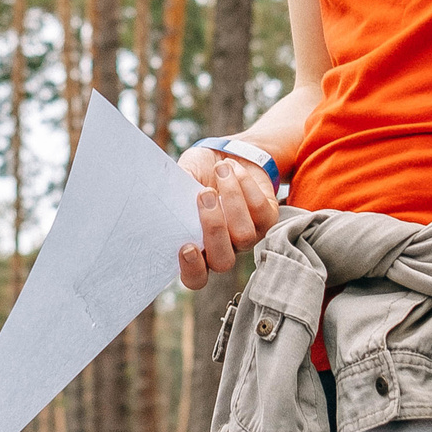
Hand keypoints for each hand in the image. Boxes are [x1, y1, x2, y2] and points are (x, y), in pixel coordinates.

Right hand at [175, 145, 280, 289]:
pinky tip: (233, 168)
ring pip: (244, 236)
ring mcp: (247, 237)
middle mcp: (223, 248)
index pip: (195, 277)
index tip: (186, 246)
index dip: (192, 269)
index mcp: (197, 247)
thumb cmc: (197, 173)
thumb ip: (173, 194)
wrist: (225, 154)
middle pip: (223, 262)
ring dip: (231, 198)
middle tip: (205, 193)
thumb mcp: (181, 178)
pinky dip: (245, 185)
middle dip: (213, 228)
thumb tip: (164, 200)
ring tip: (220, 170)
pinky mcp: (267, 219)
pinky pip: (260, 210)